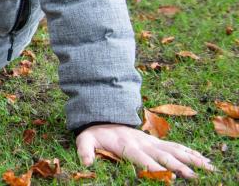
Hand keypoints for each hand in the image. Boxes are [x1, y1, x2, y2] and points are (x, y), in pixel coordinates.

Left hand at [76, 123, 214, 178]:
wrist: (103, 117)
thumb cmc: (96, 133)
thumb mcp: (86, 140)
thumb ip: (85, 150)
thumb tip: (85, 163)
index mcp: (127, 146)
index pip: (142, 158)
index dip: (154, 167)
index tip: (167, 176)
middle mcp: (143, 143)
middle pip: (163, 155)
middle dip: (177, 166)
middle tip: (192, 176)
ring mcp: (152, 142)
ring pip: (175, 150)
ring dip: (191, 159)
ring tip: (208, 167)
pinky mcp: (157, 142)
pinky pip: (177, 147)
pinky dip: (191, 153)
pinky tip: (204, 160)